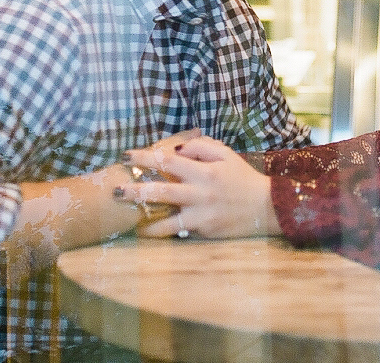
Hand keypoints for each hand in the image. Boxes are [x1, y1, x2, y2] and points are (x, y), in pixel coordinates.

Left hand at [117, 137, 277, 240]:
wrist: (265, 208)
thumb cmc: (241, 177)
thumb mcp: (225, 154)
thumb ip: (200, 147)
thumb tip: (176, 149)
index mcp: (204, 171)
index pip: (168, 161)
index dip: (145, 158)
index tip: (126, 156)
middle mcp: (200, 193)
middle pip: (162, 191)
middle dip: (136, 190)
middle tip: (115, 190)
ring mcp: (202, 214)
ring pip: (167, 218)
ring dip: (145, 217)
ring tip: (128, 218)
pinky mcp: (204, 231)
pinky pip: (179, 231)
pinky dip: (162, 231)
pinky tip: (147, 231)